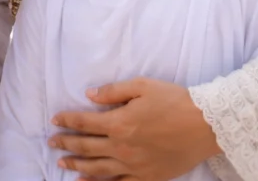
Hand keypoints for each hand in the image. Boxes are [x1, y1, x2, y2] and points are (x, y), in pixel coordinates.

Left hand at [48, 78, 219, 180]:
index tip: (55, 120)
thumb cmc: (175, 101)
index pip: (84, 122)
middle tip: (52, 142)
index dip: (67, 121)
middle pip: (85, 147)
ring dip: (76, 165)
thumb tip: (89, 95)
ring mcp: (133, 165)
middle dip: (66, 143)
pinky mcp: (146, 177)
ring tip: (62, 163)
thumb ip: (113, 91)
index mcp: (119, 122)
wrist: (205, 125)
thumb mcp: (143, 86)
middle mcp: (122, 147)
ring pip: (96, 168)